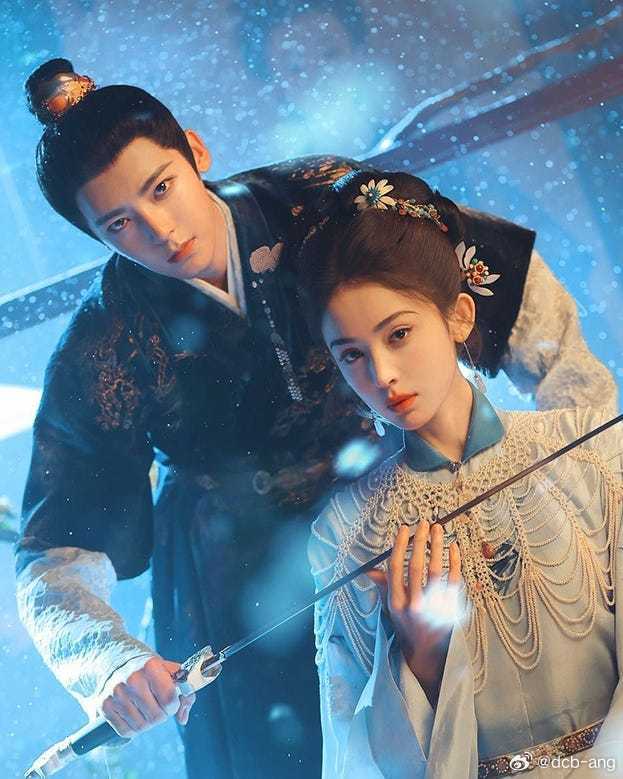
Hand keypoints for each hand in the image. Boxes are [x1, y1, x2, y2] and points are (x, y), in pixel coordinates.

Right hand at [100, 656, 195, 737]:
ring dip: (148, 722)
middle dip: (162, 714)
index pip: (169, 699)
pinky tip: (134, 714)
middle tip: (158, 704)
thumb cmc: (145, 666)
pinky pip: (125, 732)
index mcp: (151, 667)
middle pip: (157, 716)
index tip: (171, 699)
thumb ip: (183, 690)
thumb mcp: (167, 668)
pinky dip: (133, 728)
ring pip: (142, 726)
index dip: (174, 704)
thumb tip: (183, 719)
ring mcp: (116, 694)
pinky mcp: (105, 706)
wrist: (113, 657)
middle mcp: (132, 680)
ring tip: (145, 708)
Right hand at [367, 521, 461, 699]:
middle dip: (420, 542)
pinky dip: (455, 563)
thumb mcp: (390, 607)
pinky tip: (454, 548)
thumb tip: (369, 570)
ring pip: (435, 572)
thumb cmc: (406, 625)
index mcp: (395, 602)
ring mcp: (432, 609)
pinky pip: (454, 582)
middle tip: (424, 523)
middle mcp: (412, 605)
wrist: (426, 654)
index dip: (399, 546)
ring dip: (437, 547)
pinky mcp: (449, 610)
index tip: (404, 529)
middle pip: (416, 567)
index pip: (395, 568)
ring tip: (439, 529)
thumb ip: (383, 587)